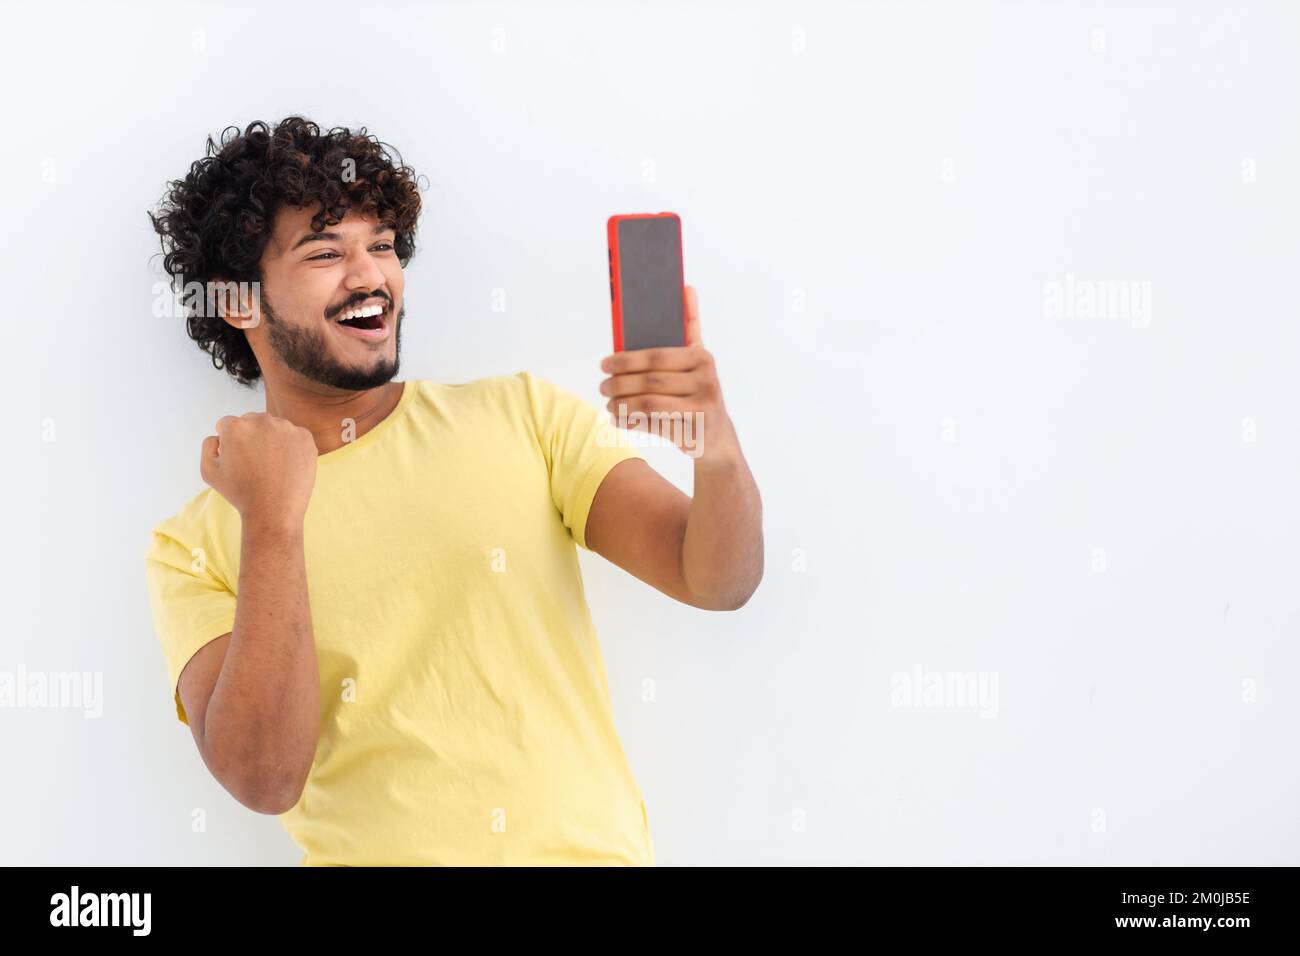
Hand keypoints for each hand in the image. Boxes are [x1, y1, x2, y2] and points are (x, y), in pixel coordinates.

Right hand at [200, 412, 317, 525]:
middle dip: (250, 438)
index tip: (236, 459)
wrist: (274, 511)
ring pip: (273, 428)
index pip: (226, 424)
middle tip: (254, 463)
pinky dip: (290, 447)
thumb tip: (220, 434)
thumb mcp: (208, 470)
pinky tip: (285, 465)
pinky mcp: (305, 437)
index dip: (228, 443)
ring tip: (270, 466)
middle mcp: (261, 421)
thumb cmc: (240, 493)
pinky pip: (293, 436)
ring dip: (270, 440)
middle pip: (251, 422)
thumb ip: (208, 444)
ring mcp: (286, 428)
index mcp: (235, 426)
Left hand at [599, 285, 736, 458]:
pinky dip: (632, 421)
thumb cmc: (697, 391)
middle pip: (651, 380)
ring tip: (608, 404)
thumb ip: (689, 326)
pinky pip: (655, 423)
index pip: (657, 356)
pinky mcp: (696, 429)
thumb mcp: (696, 360)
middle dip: (620, 383)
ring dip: (623, 404)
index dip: (626, 360)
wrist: (717, 436)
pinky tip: (619, 419)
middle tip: (602, 386)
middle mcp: (706, 379)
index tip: (604, 364)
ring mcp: (703, 405)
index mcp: (701, 357)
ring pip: (650, 403)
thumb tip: (686, 287)